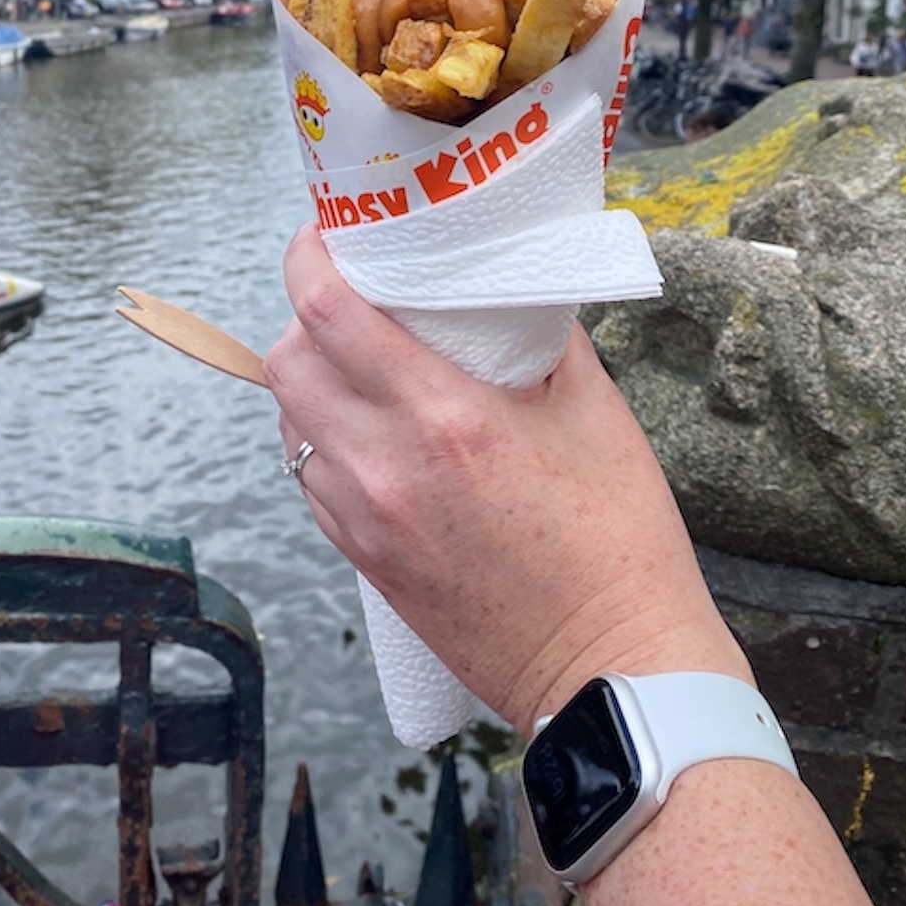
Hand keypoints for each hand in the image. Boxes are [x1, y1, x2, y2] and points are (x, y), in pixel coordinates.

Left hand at [265, 226, 748, 730]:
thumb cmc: (620, 542)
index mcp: (445, 416)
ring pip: (288, 423)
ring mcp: (365, 519)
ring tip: (357, 365)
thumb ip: (540, 336)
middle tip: (346, 299)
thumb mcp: (596, 411)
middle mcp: (386, 464)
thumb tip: (505, 286)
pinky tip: (370, 434)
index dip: (309, 258)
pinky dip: (323, 441)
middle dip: (302, 317)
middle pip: (285, 362)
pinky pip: (309, 480)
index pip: (328, 312)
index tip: (324, 234)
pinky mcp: (364, 560)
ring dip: (310, 381)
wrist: (611, 670)